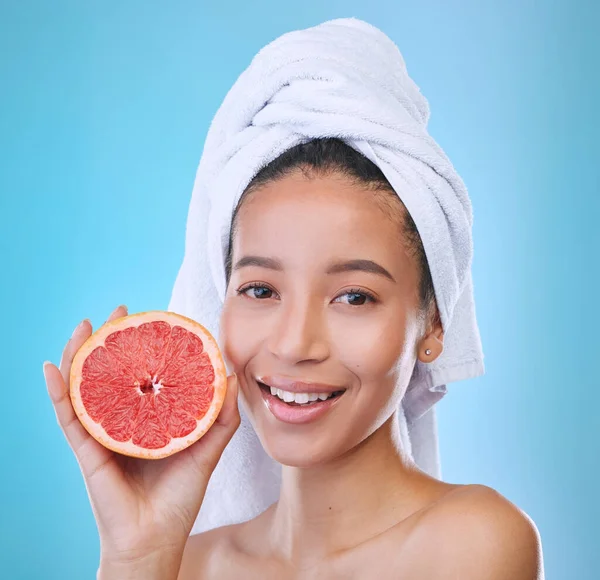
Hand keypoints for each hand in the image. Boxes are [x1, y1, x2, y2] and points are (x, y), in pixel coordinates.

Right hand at [43, 305, 239, 566]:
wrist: (157, 538)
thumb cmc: (180, 497)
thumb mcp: (207, 450)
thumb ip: (220, 417)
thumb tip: (231, 375)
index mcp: (149, 419)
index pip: (142, 375)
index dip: (143, 346)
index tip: (150, 320)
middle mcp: (123, 421)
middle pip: (112, 372)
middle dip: (113, 339)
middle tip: (119, 312)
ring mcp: (102, 433)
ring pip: (85, 386)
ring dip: (79, 354)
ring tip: (84, 326)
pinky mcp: (87, 451)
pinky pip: (68, 416)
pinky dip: (58, 391)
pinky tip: (52, 368)